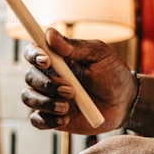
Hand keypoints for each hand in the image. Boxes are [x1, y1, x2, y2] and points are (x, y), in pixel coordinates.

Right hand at [22, 28, 136, 133]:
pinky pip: (37, 120)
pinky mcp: (52, 117)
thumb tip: (49, 34)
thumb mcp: (99, 55)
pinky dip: (47, 120)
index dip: (34, 55)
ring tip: (67, 106)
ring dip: (45, 102)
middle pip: (30, 76)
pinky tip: (65, 119)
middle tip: (69, 90)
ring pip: (29, 98)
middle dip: (46, 84)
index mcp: (57, 57)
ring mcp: (49, 97)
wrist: (125, 103)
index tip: (46, 60)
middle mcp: (49, 76)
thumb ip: (75, 46)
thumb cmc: (112, 73)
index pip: (33, 52)